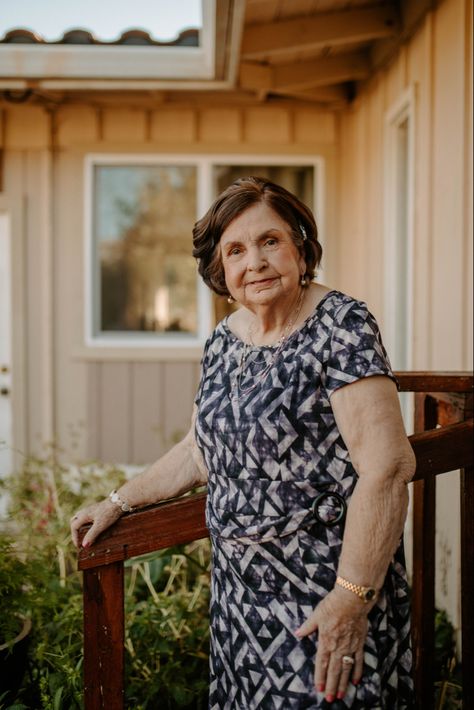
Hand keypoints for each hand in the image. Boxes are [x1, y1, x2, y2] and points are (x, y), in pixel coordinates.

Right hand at [70, 499, 121, 548]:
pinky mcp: (98, 510)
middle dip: (75, 530)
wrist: (120, 501)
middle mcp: (86, 511)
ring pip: (81, 517)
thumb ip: (91, 535)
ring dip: (80, 526)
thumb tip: (84, 545)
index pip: (74, 526)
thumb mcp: (100, 525)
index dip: (74, 537)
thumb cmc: (109, 513)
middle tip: (79, 539)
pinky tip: (93, 527)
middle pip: (74, 520)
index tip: (79, 545)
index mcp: (84, 515)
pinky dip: (86, 523)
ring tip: (85, 535)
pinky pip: (87, 516)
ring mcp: (92, 509)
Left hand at [295, 587, 368, 702]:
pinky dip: (357, 671)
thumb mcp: (316, 614)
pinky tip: (356, 680)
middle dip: (331, 686)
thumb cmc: (333, 605)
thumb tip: (297, 633)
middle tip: (330, 699)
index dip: (320, 677)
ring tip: (341, 695)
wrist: (352, 599)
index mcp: (325, 641)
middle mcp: (338, 647)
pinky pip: (359, 660)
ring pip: (346, 669)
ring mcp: (350, 646)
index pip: (321, 664)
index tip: (319, 689)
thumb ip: (308, 626)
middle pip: (334, 671)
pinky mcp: (359, 643)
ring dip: (343, 683)